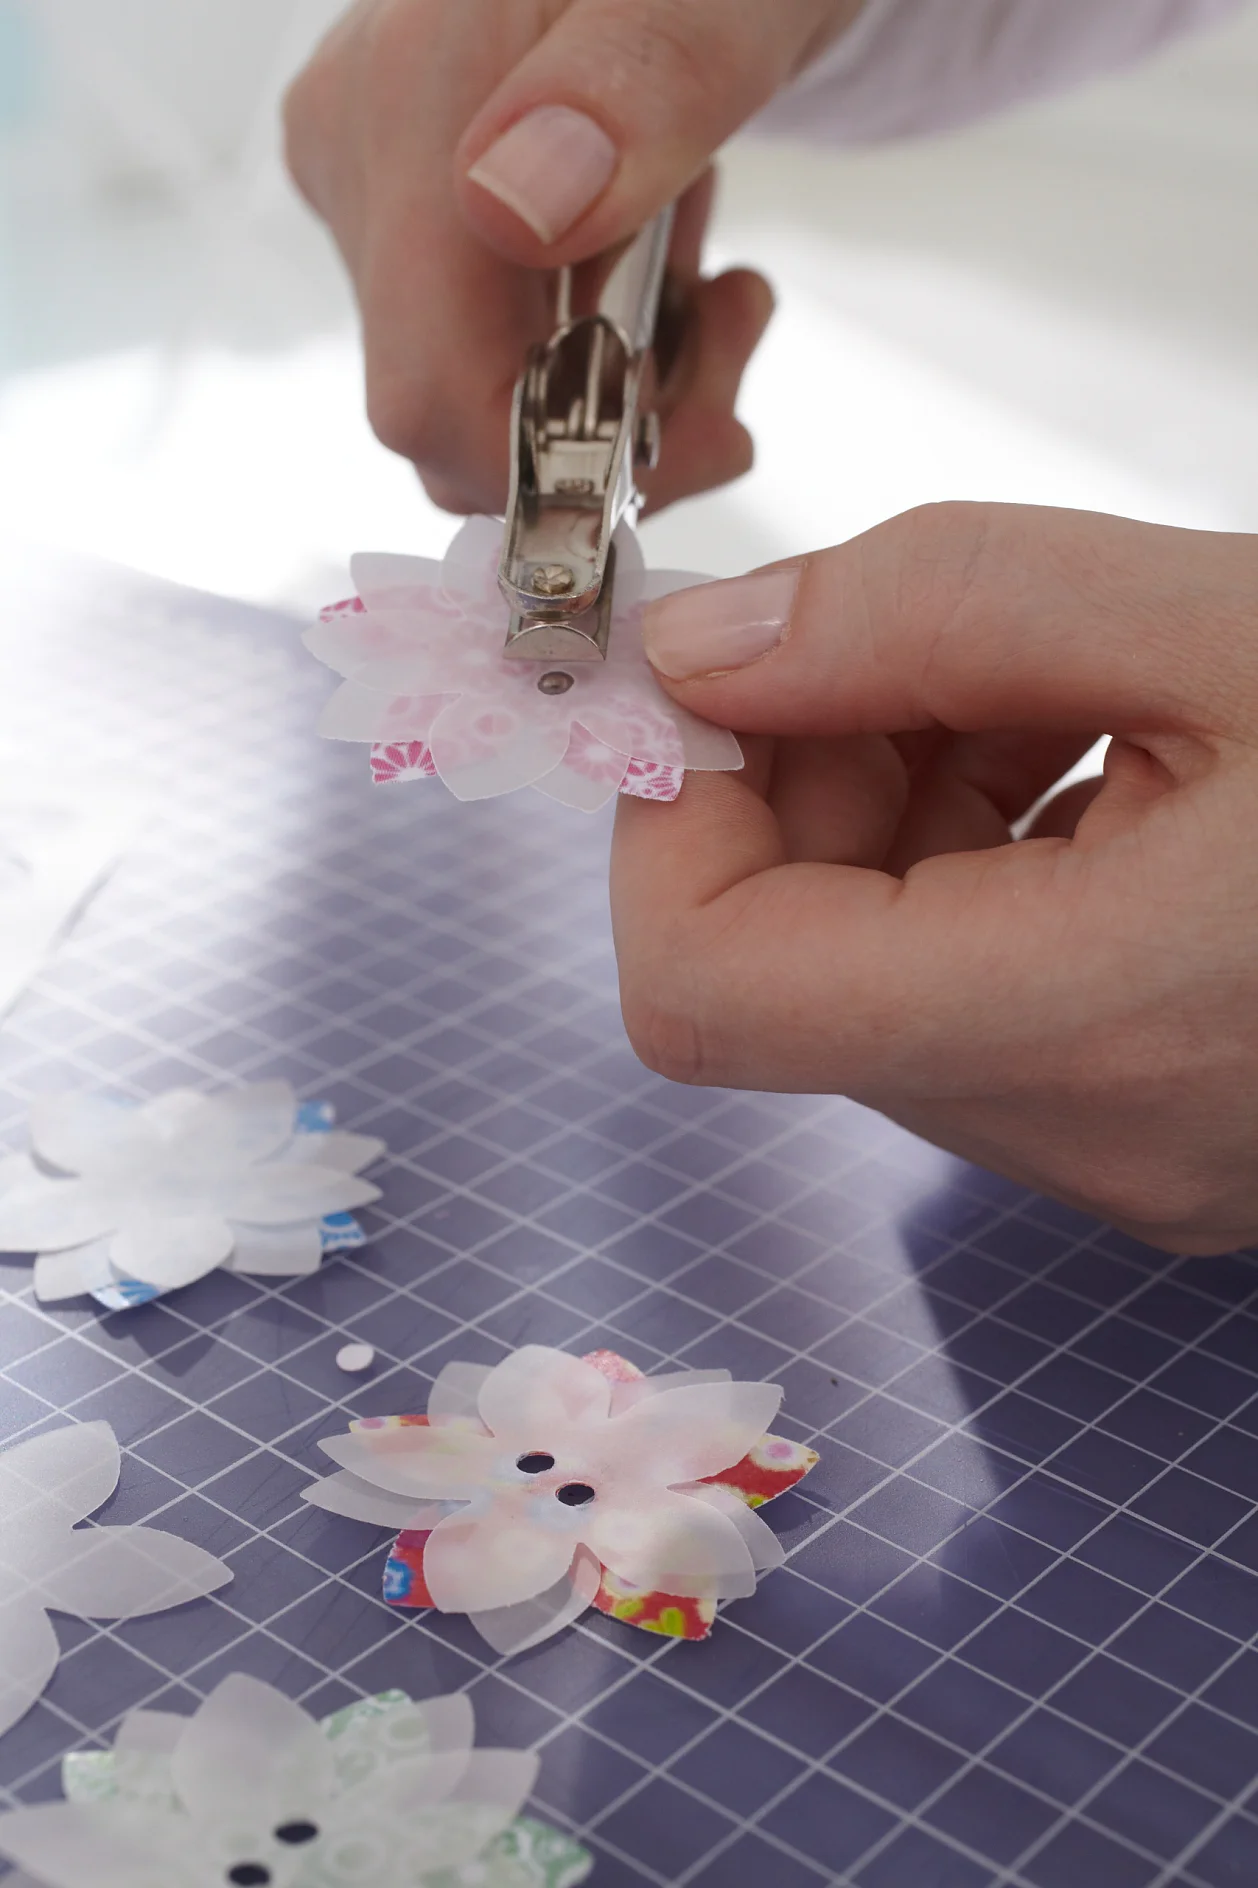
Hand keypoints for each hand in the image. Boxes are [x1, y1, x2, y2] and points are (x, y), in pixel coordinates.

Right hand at [283, 0, 861, 513]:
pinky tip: (658, 261)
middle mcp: (359, 151)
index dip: (563, 466)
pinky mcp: (407, 210)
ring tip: (713, 280)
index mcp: (413, 96)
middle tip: (730, 328)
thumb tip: (513, 212)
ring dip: (624, 382)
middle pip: (454, 414)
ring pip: (477, 396)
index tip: (708, 435)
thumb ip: (639, 85)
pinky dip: (599, 347)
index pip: (433, 394)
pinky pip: (489, 349)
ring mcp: (373, 185)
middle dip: (614, 420)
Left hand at [611, 502, 1257, 1254]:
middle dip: (803, 768)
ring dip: (898, 788)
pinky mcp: (1151, 1114)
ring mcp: (1118, 1144)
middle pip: (782, 957)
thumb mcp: (1228, 616)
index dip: (667, 816)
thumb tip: (704, 651)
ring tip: (1055, 676)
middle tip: (929, 633)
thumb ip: (936, 610)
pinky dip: (977, 840)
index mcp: (1099, 1020)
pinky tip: (1096, 741)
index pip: (705, 993)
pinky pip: (973, 978)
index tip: (727, 670)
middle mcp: (1082, 1129)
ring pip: (873, 960)